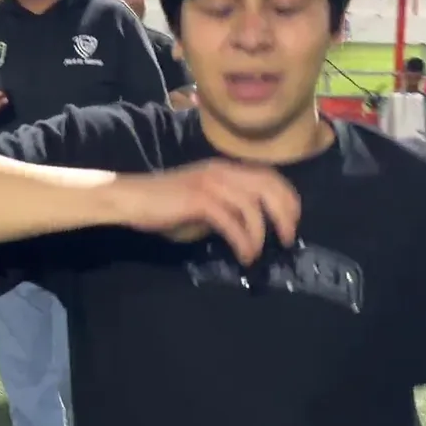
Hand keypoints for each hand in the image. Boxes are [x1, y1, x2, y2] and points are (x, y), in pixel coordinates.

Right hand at [107, 159, 300, 265]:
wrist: (132, 198)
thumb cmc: (165, 205)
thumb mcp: (204, 205)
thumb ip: (228, 209)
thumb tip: (251, 228)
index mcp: (227, 169)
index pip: (270, 176)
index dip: (288, 198)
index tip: (292, 222)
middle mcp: (223, 171)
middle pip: (269, 187)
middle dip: (284, 213)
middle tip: (286, 238)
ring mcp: (211, 184)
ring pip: (252, 206)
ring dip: (261, 234)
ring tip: (257, 254)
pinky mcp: (199, 201)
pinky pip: (232, 222)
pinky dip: (243, 241)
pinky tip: (244, 255)